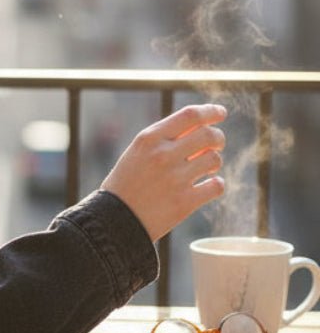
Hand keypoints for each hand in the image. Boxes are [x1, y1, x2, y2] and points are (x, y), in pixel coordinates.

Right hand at [101, 103, 226, 242]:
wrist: (113, 220)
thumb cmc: (124, 185)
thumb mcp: (136, 153)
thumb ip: (163, 139)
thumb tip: (201, 128)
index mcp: (148, 139)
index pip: (190, 115)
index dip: (210, 112)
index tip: (220, 113)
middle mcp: (162, 155)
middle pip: (208, 135)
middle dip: (217, 138)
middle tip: (216, 143)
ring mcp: (175, 179)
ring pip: (214, 159)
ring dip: (215, 162)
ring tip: (206, 168)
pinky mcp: (184, 202)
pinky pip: (216, 186)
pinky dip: (216, 184)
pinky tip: (208, 185)